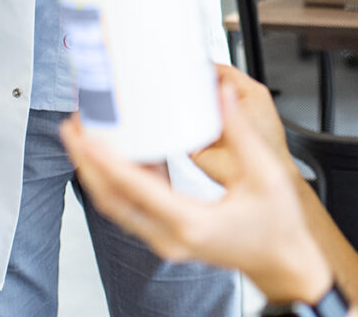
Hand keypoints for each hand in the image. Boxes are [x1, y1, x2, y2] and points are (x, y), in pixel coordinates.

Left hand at [60, 81, 332, 305]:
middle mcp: (169, 235)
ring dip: (96, 170)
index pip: (135, 189)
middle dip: (86, 161)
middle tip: (72, 126)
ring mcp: (165, 238)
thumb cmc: (277, 226)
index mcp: (190, 222)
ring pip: (116, 204)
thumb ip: (241, 132)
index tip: (86, 135)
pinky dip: (116, 177)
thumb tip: (221, 92)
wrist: (284, 264)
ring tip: (84, 133)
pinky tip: (117, 150)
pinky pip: (131, 205)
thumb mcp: (266, 174)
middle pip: (111, 199)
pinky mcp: (167, 232)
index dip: (106, 160)